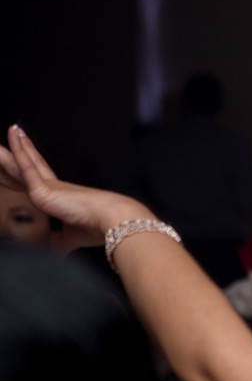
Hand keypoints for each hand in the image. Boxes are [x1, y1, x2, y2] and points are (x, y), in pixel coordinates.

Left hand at [0, 125, 148, 250]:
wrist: (111, 220)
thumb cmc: (97, 227)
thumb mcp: (70, 238)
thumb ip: (58, 242)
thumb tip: (55, 249)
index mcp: (57, 196)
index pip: (33, 178)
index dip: (23, 164)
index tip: (15, 153)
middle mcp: (51, 188)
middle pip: (23, 167)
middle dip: (10, 154)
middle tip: (6, 137)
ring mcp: (46, 187)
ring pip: (19, 165)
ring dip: (7, 151)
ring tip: (8, 130)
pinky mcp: (43, 190)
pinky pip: (24, 168)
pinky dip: (17, 152)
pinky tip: (13, 137)